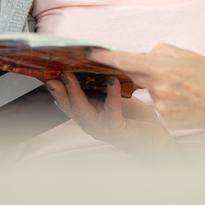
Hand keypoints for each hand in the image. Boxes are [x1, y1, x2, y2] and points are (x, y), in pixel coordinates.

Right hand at [46, 73, 181, 160]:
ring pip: (83, 112)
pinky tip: (111, 81)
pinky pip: (111, 112)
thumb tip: (96, 64)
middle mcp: (92, 123)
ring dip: (76, 93)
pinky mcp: (118, 131)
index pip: (68, 103)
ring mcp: (103, 128)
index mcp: (90, 115)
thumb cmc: (136, 119)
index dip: (57, 90)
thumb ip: (104, 88)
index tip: (48, 74)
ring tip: (72, 76)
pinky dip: (110, 95)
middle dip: (60, 91)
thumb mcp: (117, 99)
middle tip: (54, 74)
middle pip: (70, 108)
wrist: (156, 140)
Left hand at [91, 44, 204, 145]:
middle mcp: (158, 89)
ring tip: (186, 87)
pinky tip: (186, 100)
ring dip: (160, 86)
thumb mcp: (189, 55)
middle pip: (138, 76)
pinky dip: (168, 101)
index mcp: (163, 69)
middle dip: (144, 70)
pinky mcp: (166, 121)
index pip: (126, 61)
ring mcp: (162, 108)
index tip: (90, 52)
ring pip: (150, 91)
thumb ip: (162, 52)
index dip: (106, 56)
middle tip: (168, 69)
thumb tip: (144, 55)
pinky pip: (159, 105)